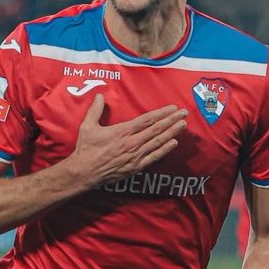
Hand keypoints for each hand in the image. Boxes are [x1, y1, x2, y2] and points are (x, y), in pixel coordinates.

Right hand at [68, 94, 187, 187]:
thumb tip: (100, 95)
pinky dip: (164, 150)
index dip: (162, 113)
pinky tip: (173, 143)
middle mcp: (132, 143)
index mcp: (122, 131)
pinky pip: (154, 157)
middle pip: (157, 129)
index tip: (173, 108)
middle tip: (184, 113)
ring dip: (172, 133)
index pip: (147, 120)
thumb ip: (95, 110)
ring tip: (183, 125)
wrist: (84, 172)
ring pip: (158, 142)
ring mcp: (135, 156)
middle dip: (172, 120)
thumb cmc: (86, 149)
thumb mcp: (87, 127)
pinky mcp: (135, 167)